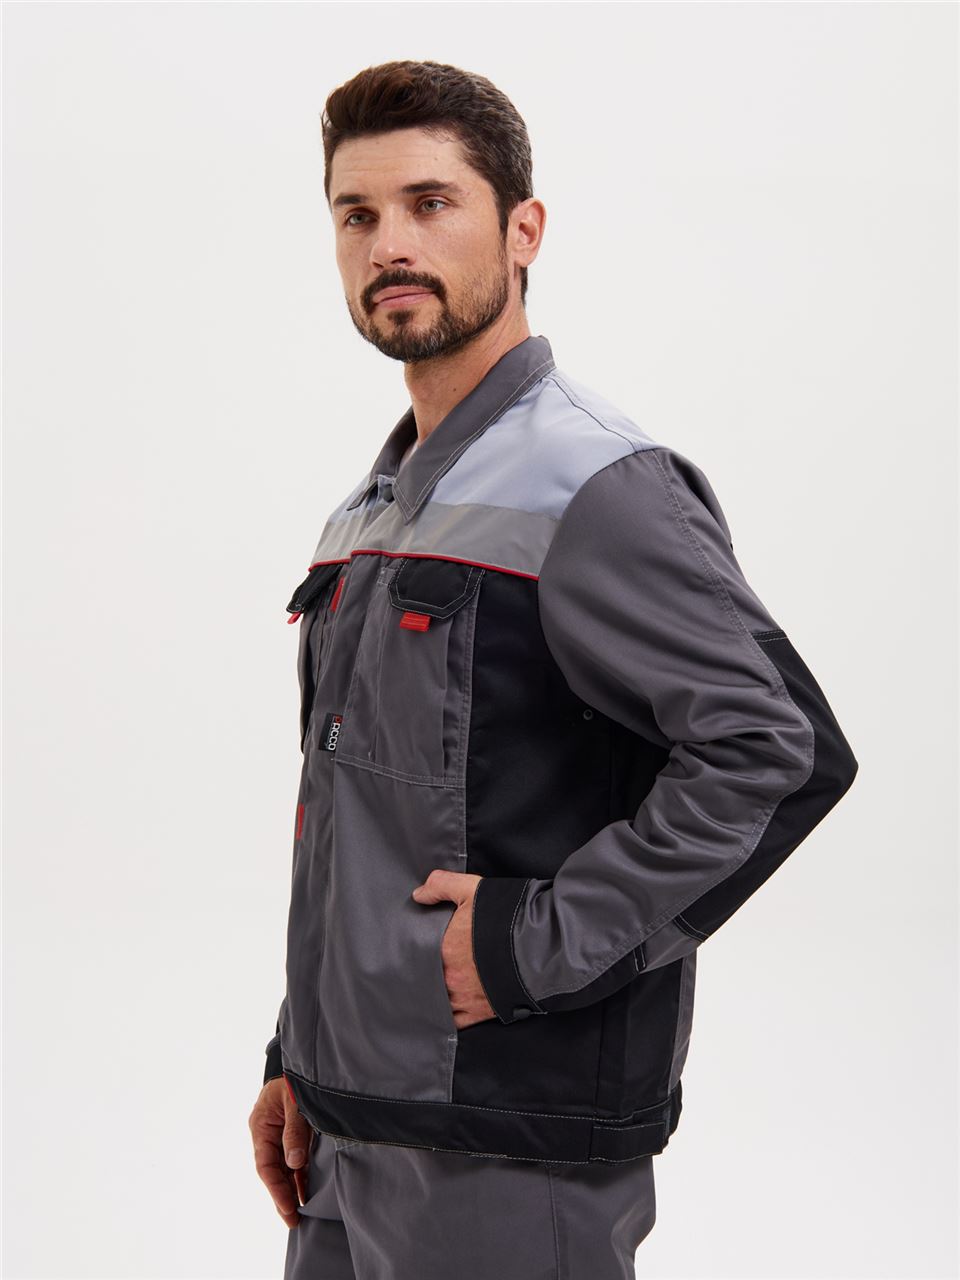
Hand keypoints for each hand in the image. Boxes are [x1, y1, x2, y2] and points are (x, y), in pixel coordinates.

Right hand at [249, 1076, 313, 1227]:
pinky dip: (299, 1176)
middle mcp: (266, 1134)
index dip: (276, 1188)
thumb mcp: (294, 1101)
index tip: (288, 1208)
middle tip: (292, 1221)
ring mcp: (278, 1135)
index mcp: (261, 1126)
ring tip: (299, 1214)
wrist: (300, 1062)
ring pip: (283, 1168)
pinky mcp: (290, 1134)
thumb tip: (295, 1163)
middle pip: (273, 1171)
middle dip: (282, 1196)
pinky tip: (305, 1192)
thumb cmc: (292, 1078)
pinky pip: (293, 1160)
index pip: (266, 1165)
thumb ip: (294, 1130)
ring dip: (291, 1189)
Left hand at [411, 870, 496, 1029]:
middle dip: (424, 974)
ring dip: (435, 995)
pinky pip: (455, 1022)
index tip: (416, 948)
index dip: (415, 951)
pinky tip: (446, 1010)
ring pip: (437, 1002)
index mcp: (443, 949)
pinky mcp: (480, 1013)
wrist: (543, 946)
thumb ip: (441, 886)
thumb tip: (418, 895)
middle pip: (425, 979)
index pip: (416, 954)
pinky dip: (449, 1017)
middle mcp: (449, 978)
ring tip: (434, 988)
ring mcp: (464, 998)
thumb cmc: (507, 917)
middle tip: (424, 966)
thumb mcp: (471, 889)